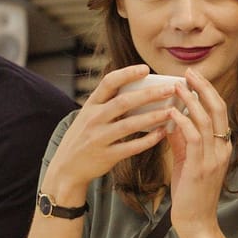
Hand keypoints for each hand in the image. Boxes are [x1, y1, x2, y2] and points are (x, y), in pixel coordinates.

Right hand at [37, 66, 183, 202]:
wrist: (66, 168)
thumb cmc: (83, 138)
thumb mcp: (88, 116)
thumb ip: (108, 104)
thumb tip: (140, 90)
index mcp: (90, 105)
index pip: (108, 83)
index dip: (127, 74)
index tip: (146, 69)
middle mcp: (93, 119)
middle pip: (124, 102)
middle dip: (149, 94)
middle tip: (170, 89)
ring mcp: (99, 139)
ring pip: (129, 125)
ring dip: (153, 117)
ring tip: (171, 112)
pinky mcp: (106, 157)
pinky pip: (131, 147)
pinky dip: (148, 140)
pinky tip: (162, 134)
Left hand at [164, 68, 233, 237]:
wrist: (196, 222)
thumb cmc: (190, 193)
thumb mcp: (187, 161)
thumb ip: (182, 140)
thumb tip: (171, 118)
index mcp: (222, 146)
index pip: (219, 111)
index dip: (208, 91)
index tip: (193, 76)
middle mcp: (222, 149)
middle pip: (218, 109)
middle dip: (204, 88)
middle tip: (189, 72)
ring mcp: (214, 158)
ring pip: (206, 120)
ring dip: (191, 100)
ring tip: (177, 86)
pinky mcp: (201, 167)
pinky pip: (193, 137)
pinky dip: (183, 121)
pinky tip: (171, 111)